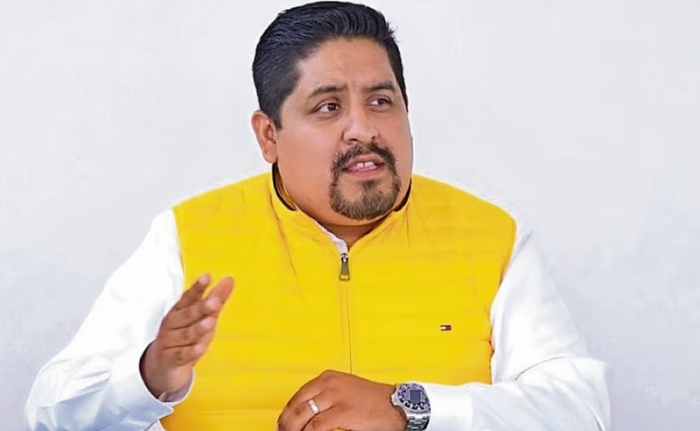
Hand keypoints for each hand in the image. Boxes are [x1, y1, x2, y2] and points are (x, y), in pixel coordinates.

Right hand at [140, 273, 233, 396]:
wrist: (161, 369)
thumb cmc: (184, 338)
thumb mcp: (201, 317)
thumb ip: (215, 299)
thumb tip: (229, 280)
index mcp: (179, 311)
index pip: (188, 297)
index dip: (197, 288)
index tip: (207, 277)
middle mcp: (172, 325)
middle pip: (187, 315)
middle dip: (200, 308)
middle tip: (214, 302)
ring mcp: (169, 342)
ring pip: (185, 335)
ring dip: (197, 329)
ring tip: (210, 322)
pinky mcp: (170, 360)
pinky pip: (181, 355)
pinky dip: (191, 351)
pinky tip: (200, 348)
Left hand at [277, 370, 406, 430]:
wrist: (397, 405)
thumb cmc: (374, 401)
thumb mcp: (345, 392)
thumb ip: (326, 398)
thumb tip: (307, 416)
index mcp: (327, 377)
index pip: (298, 395)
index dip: (287, 413)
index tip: (283, 424)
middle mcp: (328, 384)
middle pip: (296, 405)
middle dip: (286, 423)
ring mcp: (335, 397)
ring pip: (302, 416)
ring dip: (293, 430)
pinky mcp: (342, 412)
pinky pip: (316, 427)